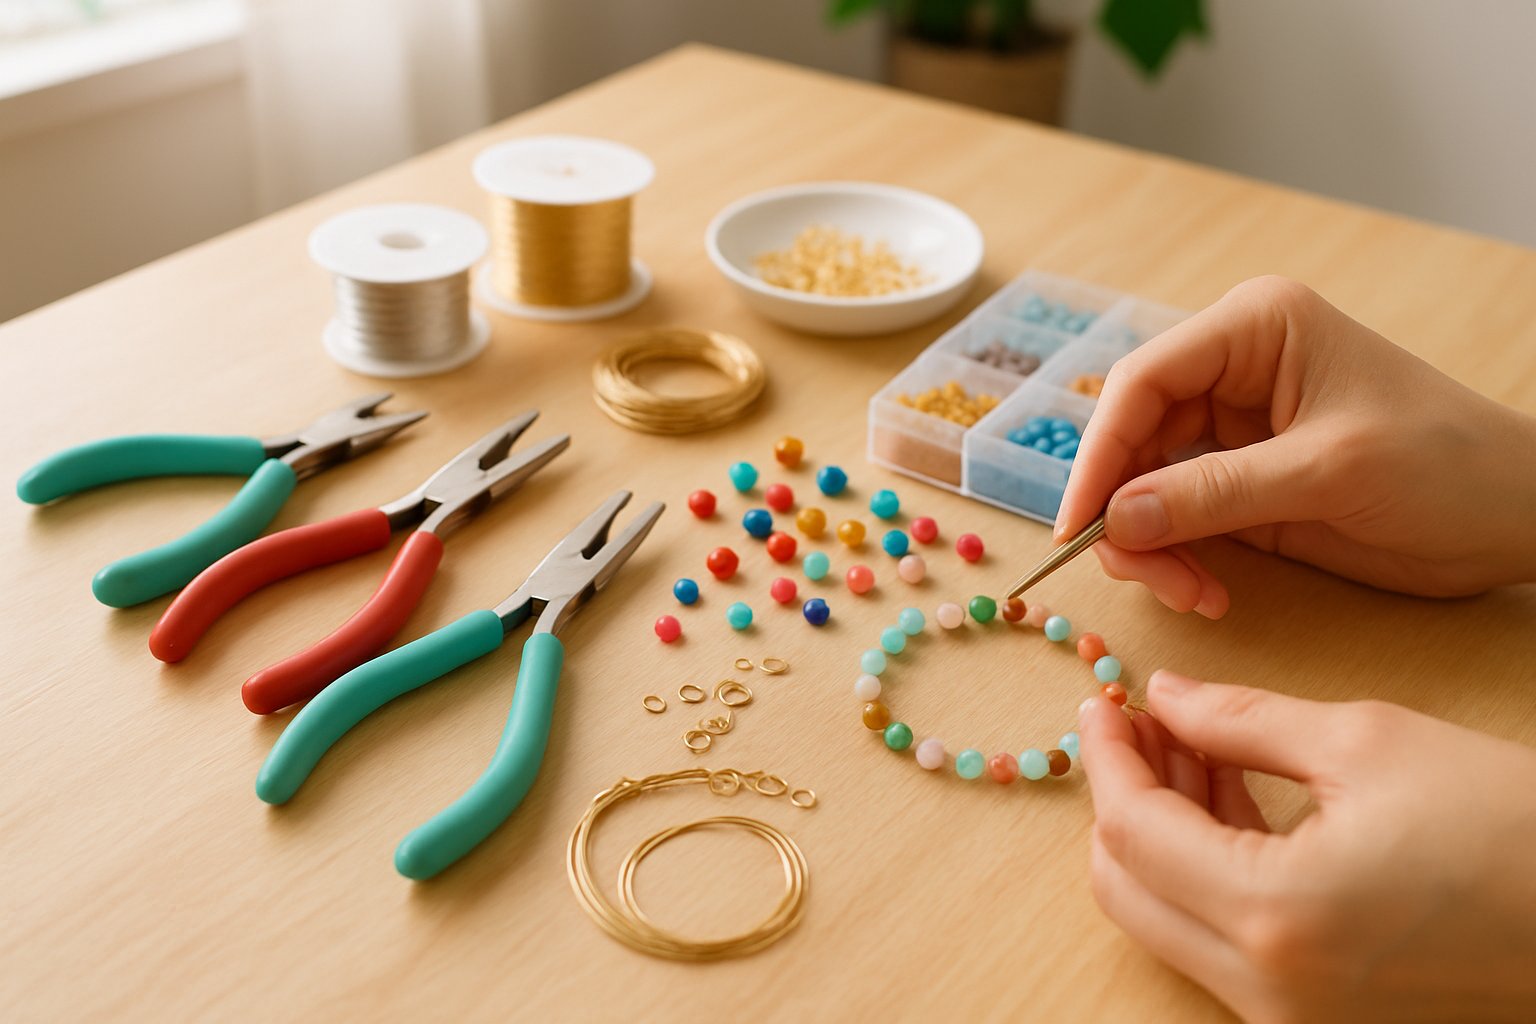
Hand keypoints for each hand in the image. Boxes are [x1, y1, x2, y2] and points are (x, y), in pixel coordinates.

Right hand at [1055, 276, 1535, 615]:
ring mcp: (1233, 430)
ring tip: (1193, 595)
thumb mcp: (1327, 475)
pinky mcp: (1240, 483)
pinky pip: (1175, 519)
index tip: (1079, 528)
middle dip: (1128, 514)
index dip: (1099, 455)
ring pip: (1143, 487)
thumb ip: (1213, 494)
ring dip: (1152, 548)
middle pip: (1132, 439)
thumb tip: (1114, 520)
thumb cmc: (1447, 468)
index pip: (1142, 383)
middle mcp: (1231, 371)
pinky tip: (1205, 592)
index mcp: (1253, 330)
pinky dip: (1176, 561)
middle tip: (1147, 579)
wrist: (1520, 518)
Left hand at [1079, 672, 1535, 1021]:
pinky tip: (1228, 794)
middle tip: (1140, 724)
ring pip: (1169, 917)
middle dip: (1123, 797)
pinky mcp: (1317, 1018)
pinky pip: (1223, 940)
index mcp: (1275, 917)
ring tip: (1189, 745)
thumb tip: (1164, 695)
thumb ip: (1238, 718)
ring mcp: (1292, 1017)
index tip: (1102, 703)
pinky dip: (1208, 869)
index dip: (1108, 758)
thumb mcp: (1363, 743)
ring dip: (1162, 829)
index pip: (1133, 833)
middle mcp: (1269, 989)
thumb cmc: (1511, 824)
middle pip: (1128, 890)